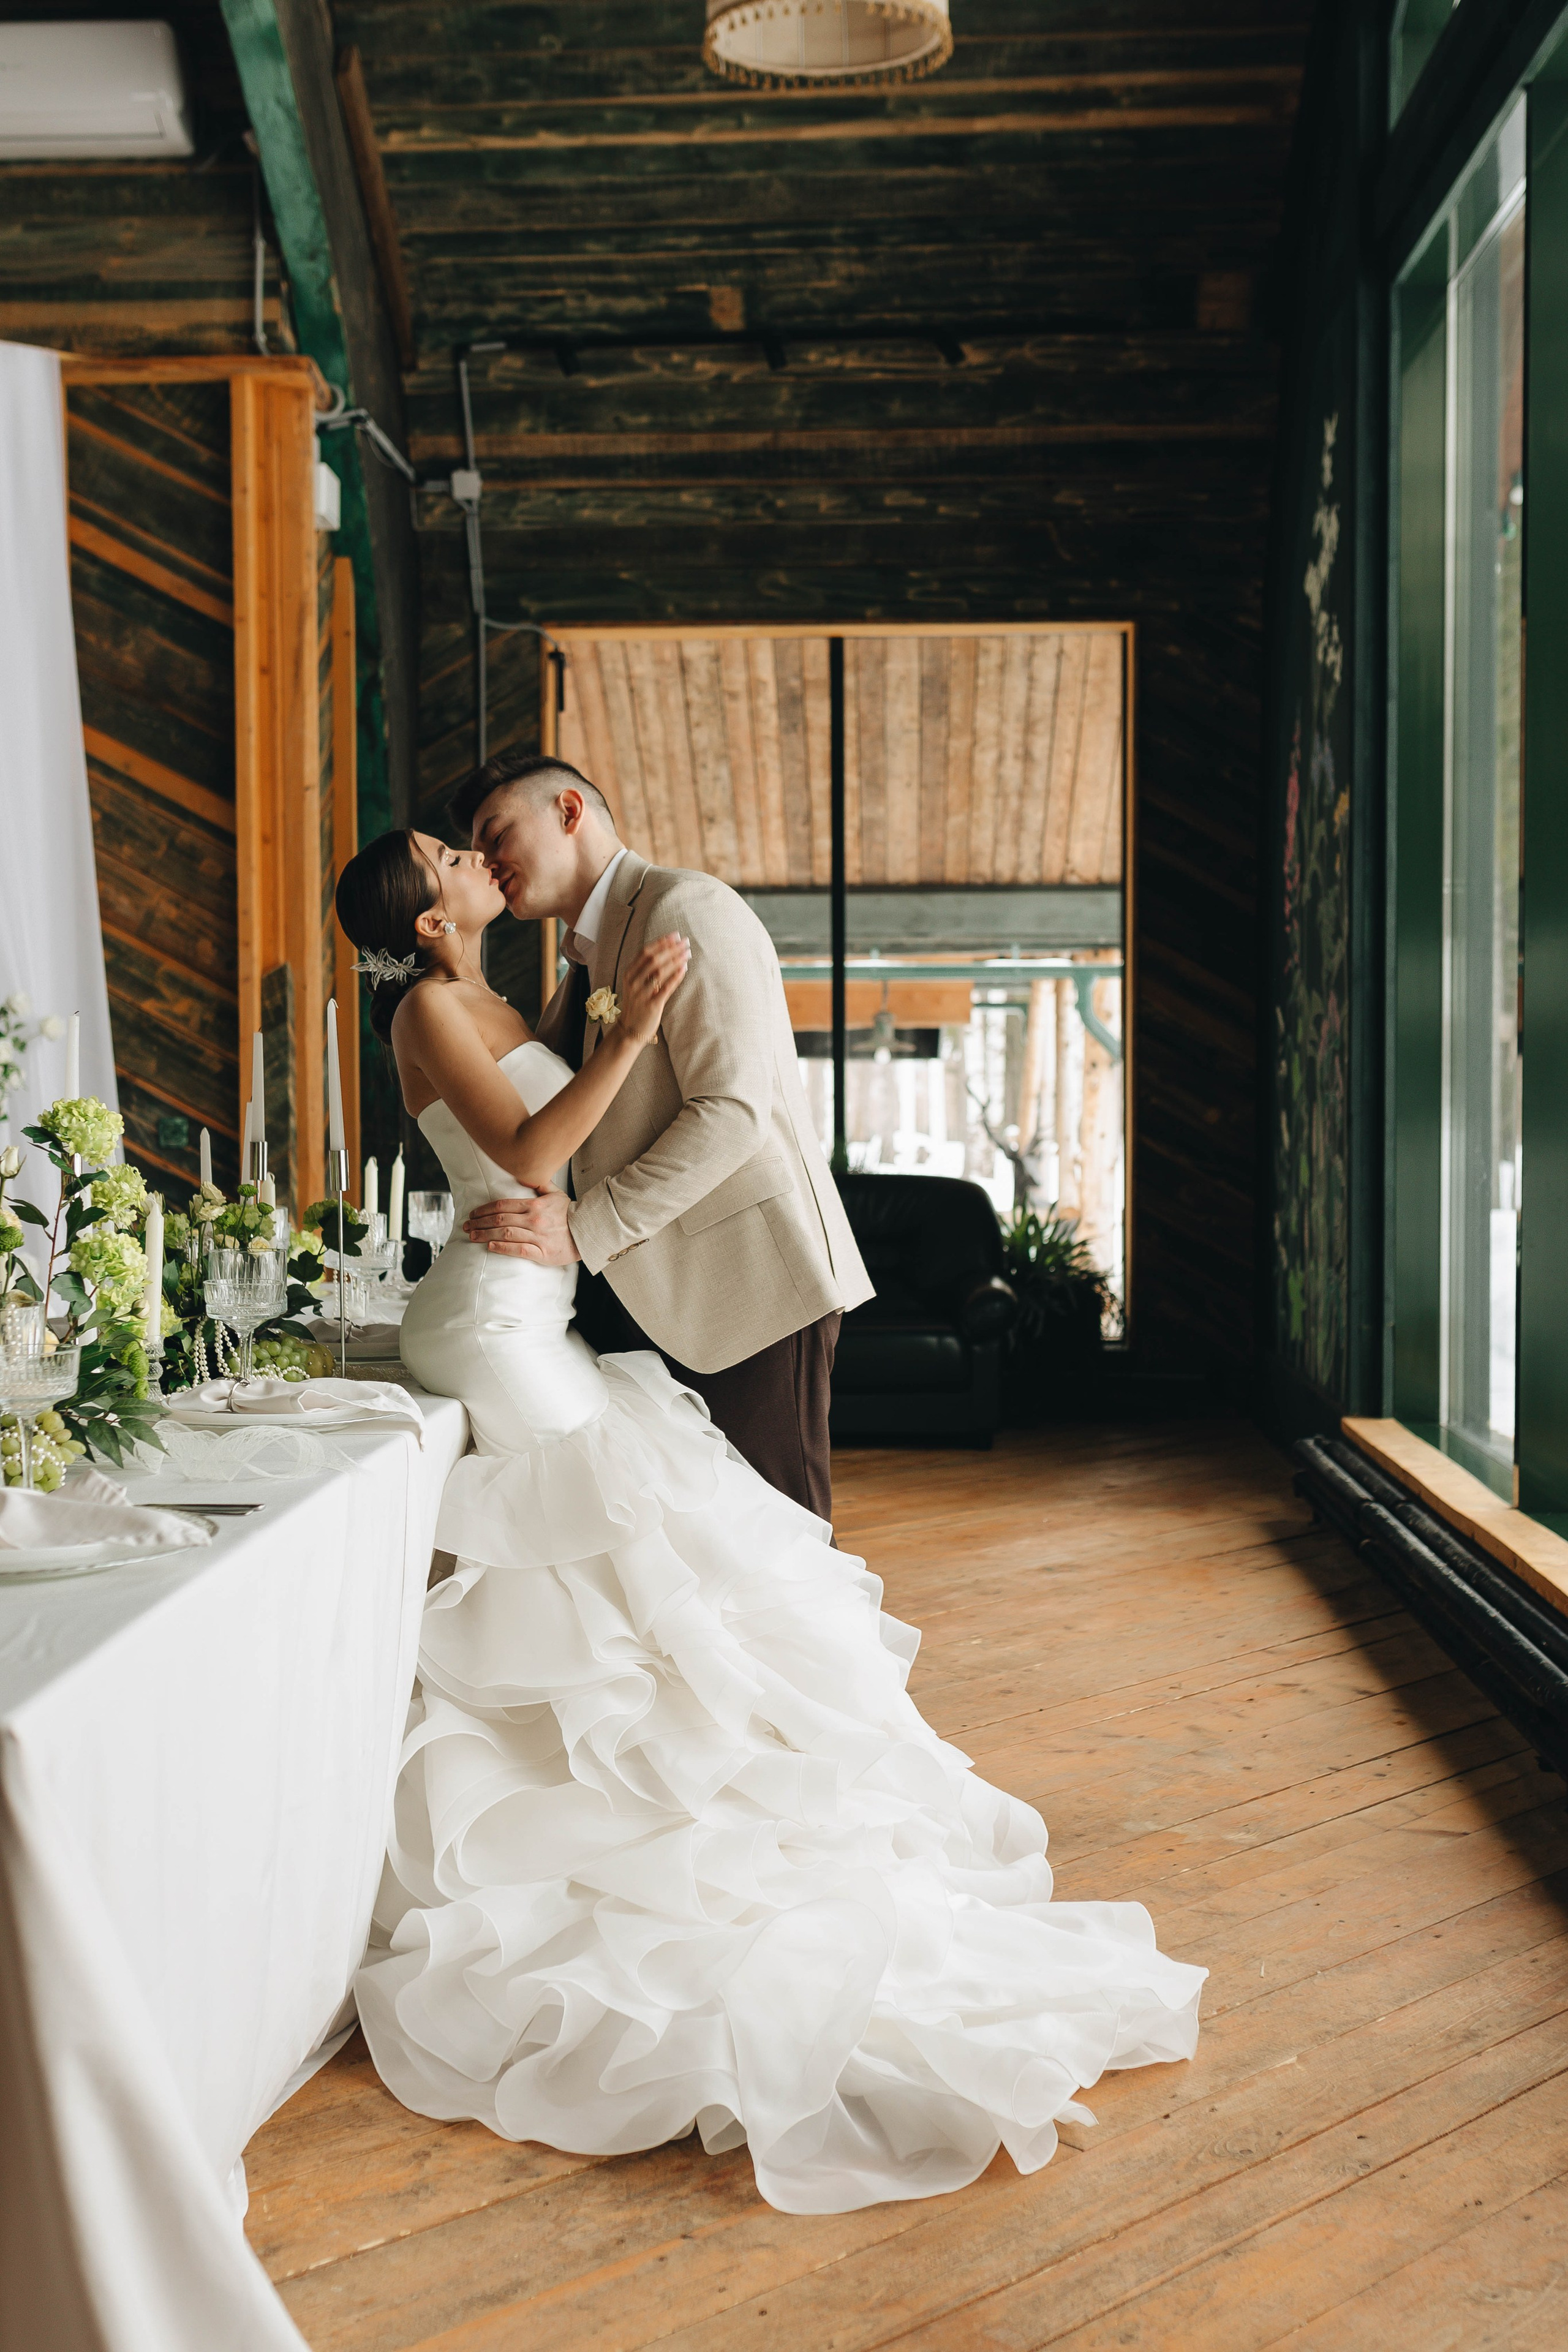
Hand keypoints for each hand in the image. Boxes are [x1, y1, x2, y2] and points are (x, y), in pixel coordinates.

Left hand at [462, 1188, 581, 1263]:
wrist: (588, 1232)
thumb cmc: (570, 1213)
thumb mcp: (556, 1194)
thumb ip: (540, 1183)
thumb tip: (526, 1174)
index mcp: (534, 1205)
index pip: (503, 1205)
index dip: (484, 1209)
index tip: (473, 1214)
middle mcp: (534, 1219)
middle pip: (500, 1220)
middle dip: (480, 1222)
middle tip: (466, 1226)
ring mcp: (538, 1236)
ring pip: (506, 1234)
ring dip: (485, 1235)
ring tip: (472, 1236)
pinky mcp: (543, 1253)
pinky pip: (519, 1250)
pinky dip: (502, 1248)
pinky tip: (490, 1246)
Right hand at [617, 932, 689, 1047]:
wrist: (630, 1030)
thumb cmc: (637, 1004)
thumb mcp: (636, 984)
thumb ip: (646, 969)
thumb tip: (667, 950)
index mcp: (629, 973)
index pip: (645, 952)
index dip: (661, 942)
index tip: (675, 935)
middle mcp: (633, 982)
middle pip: (653, 959)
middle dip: (671, 949)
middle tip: (685, 942)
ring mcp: (641, 994)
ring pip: (660, 972)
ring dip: (676, 960)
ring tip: (688, 953)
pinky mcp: (652, 1005)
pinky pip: (666, 988)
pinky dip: (676, 977)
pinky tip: (685, 968)